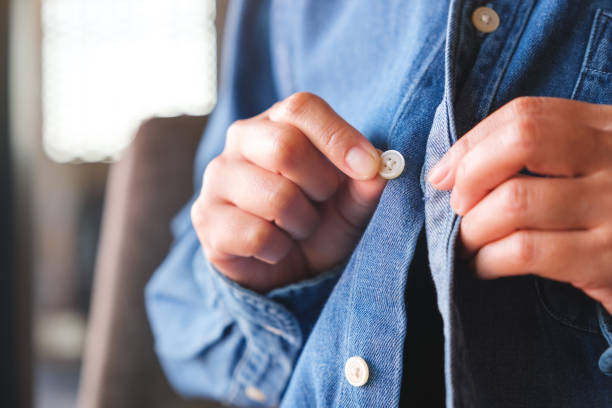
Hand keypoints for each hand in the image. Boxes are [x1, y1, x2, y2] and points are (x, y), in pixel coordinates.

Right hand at [192, 92, 385, 291]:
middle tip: (321, 202)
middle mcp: (241, 141)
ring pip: (275, 196)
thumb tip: (380, 168)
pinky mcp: (206, 218)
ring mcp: (217, 179)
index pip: (301, 108)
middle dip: (320, 185)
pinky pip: (256, 234)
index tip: (368, 166)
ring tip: (298, 228)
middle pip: (284, 147)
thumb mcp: (351, 204)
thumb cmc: (319, 222)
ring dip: (302, 223)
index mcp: (277, 122)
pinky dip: (279, 249)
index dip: (339, 137)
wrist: (283, 268)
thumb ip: (365, 185)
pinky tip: (275, 247)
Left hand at [428, 97, 611, 312]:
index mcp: (607, 128)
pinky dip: (489, 259)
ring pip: (516, 201)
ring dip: (472, 227)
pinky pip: (527, 251)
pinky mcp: (608, 259)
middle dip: (471, 174)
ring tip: (466, 243)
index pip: (525, 115)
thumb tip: (448, 172)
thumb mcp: (587, 168)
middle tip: (458, 207)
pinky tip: (484, 266)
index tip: (443, 174)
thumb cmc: (606, 213)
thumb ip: (537, 155)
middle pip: (523, 141)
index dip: (471, 143)